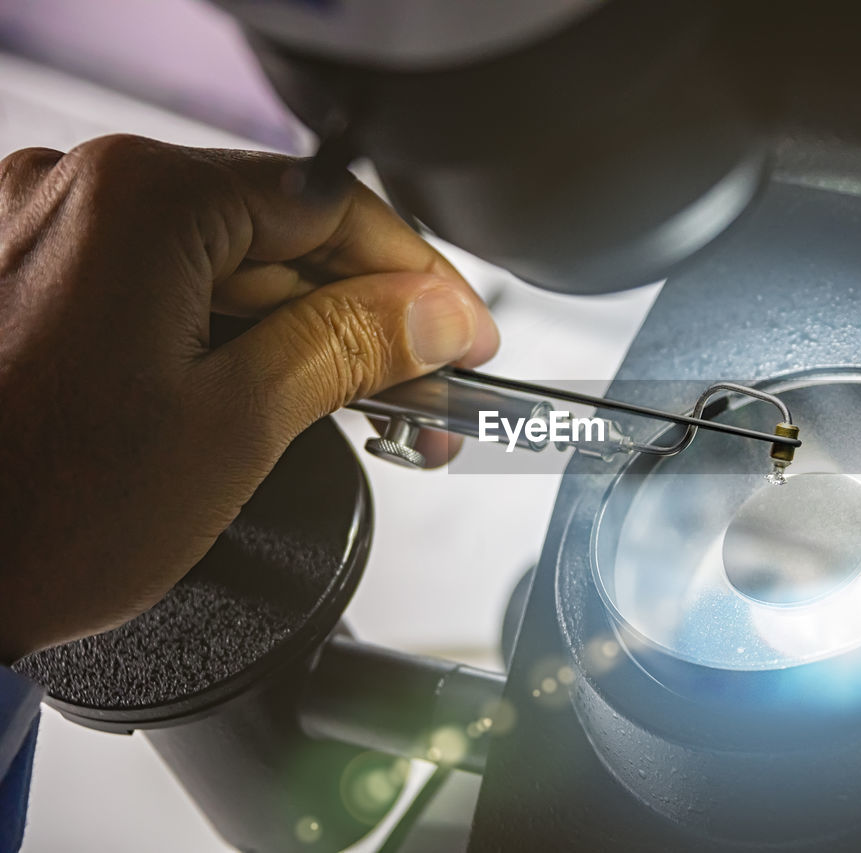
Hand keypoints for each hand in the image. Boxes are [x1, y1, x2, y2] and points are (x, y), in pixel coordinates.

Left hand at [0, 135, 498, 662]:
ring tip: (359, 406)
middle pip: (276, 236)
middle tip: (424, 389)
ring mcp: (43, 235)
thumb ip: (348, 346)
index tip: (461, 332)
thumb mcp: (237, 425)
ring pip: (220, 269)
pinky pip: (160, 290)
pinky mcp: (26, 282)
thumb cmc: (36, 514)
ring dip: (298, 333)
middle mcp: (78, 193)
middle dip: (361, 316)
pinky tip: (271, 391)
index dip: (417, 276)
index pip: (331, 208)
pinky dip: (225, 337)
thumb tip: (434, 313)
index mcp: (138, 202)